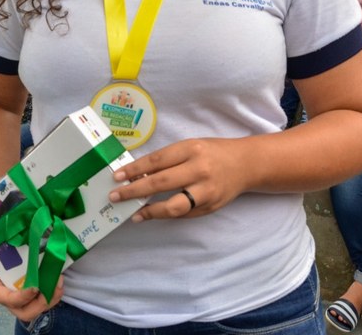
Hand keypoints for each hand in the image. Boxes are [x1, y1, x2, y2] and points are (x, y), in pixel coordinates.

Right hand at [0, 240, 62, 317]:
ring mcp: (19, 288)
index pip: (7, 299)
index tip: (35, 287)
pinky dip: (52, 289)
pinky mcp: (29, 281)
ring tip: (60, 283)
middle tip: (54, 289)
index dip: (21, 298)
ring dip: (50, 298)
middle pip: (23, 311)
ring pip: (35, 305)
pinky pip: (42, 294)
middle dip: (40, 305)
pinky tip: (59, 277)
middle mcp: (7, 292)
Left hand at [109, 138, 246, 221]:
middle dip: (134, 190)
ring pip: (174, 205)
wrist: (246, 164)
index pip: (157, 160)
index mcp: (191, 149)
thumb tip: (139, 173)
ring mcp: (206, 190)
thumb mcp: (191, 147)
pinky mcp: (210, 206)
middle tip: (115, 196)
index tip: (117, 176)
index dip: (135, 169)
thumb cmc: (213, 152)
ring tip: (133, 212)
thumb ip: (169, 159)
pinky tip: (151, 215)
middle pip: (161, 182)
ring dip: (150, 210)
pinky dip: (165, 215)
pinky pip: (184, 214)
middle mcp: (199, 169)